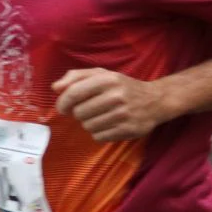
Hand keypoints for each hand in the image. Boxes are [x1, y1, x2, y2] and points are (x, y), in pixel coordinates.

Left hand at [53, 69, 169, 141]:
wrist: (156, 100)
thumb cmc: (123, 87)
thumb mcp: (103, 74)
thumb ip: (76, 76)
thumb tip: (55, 88)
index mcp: (108, 79)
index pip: (74, 93)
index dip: (63, 103)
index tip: (63, 108)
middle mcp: (116, 96)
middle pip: (79, 113)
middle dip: (80, 114)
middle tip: (91, 111)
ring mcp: (124, 114)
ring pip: (88, 126)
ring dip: (90, 124)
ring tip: (102, 117)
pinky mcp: (128, 129)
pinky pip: (99, 137)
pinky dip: (100, 133)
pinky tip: (110, 125)